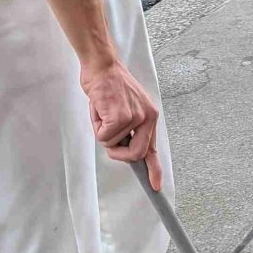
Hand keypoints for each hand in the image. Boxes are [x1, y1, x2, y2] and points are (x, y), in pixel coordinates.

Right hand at [83, 59, 161, 189]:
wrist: (102, 66)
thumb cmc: (110, 87)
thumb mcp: (127, 109)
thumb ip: (130, 130)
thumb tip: (124, 150)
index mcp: (150, 117)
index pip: (153, 149)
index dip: (154, 170)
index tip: (155, 186)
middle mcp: (147, 118)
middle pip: (135, 154)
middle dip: (118, 154)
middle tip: (109, 141)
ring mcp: (134, 117)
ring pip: (113, 144)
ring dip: (102, 132)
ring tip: (103, 112)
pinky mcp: (120, 116)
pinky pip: (104, 137)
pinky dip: (96, 127)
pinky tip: (99, 110)